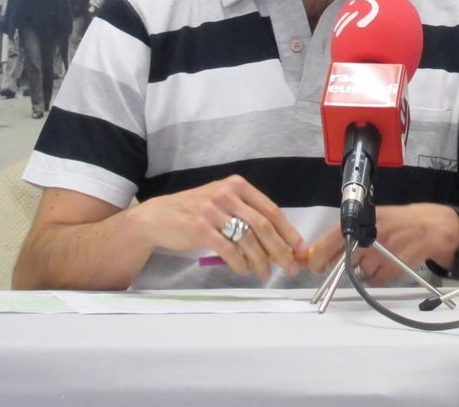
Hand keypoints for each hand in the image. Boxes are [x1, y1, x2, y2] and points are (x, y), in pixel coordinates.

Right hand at [132, 175, 306, 280]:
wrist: (158, 217)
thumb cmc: (196, 211)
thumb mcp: (223, 202)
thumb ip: (247, 214)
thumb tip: (278, 239)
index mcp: (238, 185)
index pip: (271, 210)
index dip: (288, 231)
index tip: (300, 248)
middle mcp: (228, 194)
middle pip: (263, 225)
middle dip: (281, 249)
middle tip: (290, 266)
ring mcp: (213, 210)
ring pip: (248, 238)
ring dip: (261, 259)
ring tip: (266, 273)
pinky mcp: (200, 228)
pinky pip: (228, 249)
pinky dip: (240, 263)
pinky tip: (244, 270)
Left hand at [305, 203, 458, 284]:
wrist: (434, 228)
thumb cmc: (404, 221)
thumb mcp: (379, 217)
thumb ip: (355, 231)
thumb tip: (327, 251)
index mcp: (367, 219)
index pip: (334, 238)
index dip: (319, 254)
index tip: (314, 265)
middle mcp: (373, 236)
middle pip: (345, 259)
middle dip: (341, 265)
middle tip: (343, 265)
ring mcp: (384, 253)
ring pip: (361, 271)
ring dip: (364, 269)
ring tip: (379, 257)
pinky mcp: (393, 268)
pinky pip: (375, 280)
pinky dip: (377, 276)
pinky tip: (388, 264)